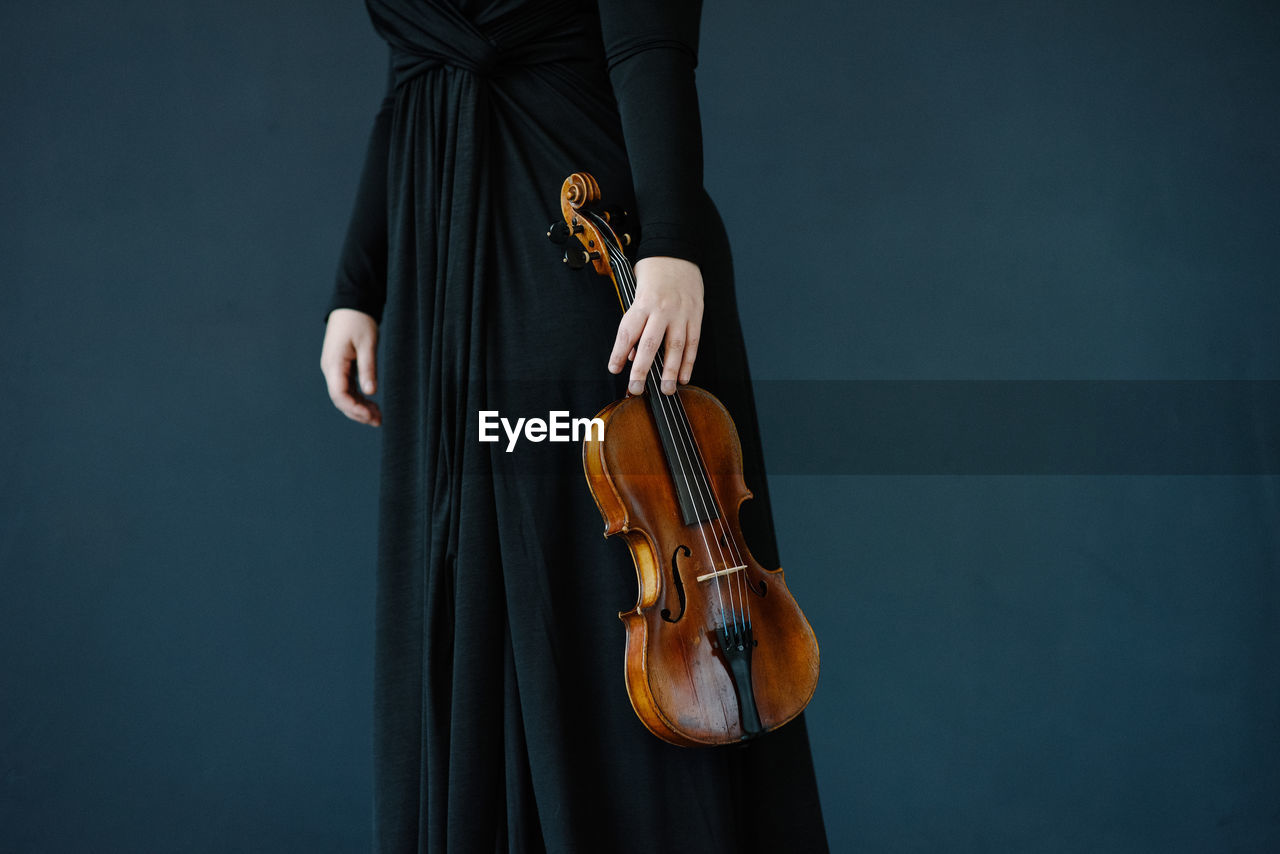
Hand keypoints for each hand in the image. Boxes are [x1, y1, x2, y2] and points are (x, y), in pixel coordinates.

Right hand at [320, 308, 381, 425]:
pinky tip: (372, 404)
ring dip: (359, 407)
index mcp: (334, 363)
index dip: (353, 408)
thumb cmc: (359, 321)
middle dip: (358, 412)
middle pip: (340, 399)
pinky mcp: (341, 367)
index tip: (370, 416)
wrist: (351, 304)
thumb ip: (368, 368)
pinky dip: (359, 397)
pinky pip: (347, 388)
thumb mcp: (367, 344)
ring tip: (378, 417)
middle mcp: (330, 368)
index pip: (339, 394)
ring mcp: (334, 368)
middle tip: (378, 421)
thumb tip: (371, 392)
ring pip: (344, 395)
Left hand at [608, 256, 703, 395]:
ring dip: (671, 371)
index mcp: (642, 302)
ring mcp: (681, 313)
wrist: (677, 253)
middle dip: (643, 369)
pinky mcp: (696, 315)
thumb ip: (635, 323)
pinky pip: (693, 342)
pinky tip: (684, 377)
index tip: (614, 369)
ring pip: (676, 346)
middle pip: (651, 344)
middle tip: (636, 388)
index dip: (619, 352)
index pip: (628, 332)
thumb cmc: (652, 274)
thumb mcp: (636, 293)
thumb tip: (634, 354)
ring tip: (666, 390)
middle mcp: (662, 309)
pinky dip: (689, 362)